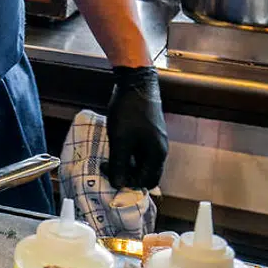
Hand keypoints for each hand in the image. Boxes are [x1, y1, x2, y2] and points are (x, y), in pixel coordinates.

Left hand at [105, 66, 168, 189]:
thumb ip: (119, 163)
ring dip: (125, 164)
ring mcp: (154, 140)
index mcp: (157, 155)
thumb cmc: (129, 111)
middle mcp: (159, 150)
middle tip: (108, 170)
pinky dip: (126, 153)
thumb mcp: (120, 140)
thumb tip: (117, 185)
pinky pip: (138, 150)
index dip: (127, 183)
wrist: (136, 82)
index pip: (145, 182)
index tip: (109, 176)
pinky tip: (113, 148)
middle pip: (145, 173)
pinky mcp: (147, 132)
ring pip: (140, 162)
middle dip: (127, 175)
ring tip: (108, 159)